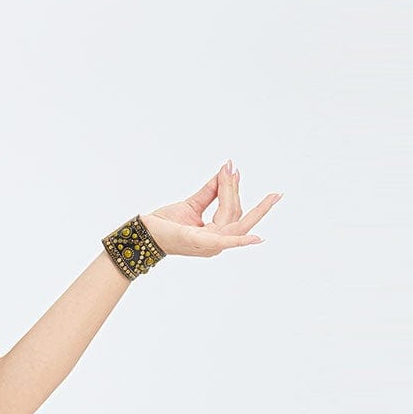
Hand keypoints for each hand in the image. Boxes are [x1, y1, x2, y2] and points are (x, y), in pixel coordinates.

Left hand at [140, 161, 281, 258]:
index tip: (233, 169)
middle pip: (238, 215)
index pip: (232, 212)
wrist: (142, 233)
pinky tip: (256, 239)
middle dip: (252, 201)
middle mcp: (214, 243)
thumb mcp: (192, 204)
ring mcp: (208, 244)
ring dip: (231, 192)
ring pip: (231, 217)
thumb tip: (226, 171)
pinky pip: (224, 240)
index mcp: (214, 236)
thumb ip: (210, 191)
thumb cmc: (164, 224)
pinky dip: (240, 241)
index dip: (234, 189)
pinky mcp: (199, 241)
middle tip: (269, 189)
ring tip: (230, 173)